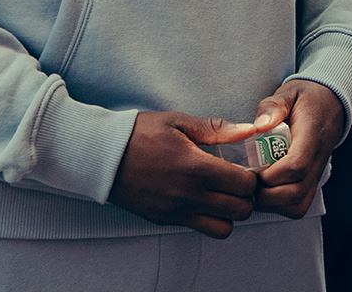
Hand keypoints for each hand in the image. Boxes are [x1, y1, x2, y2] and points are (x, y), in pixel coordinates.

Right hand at [109, 111, 261, 238]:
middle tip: (239, 182)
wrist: (99, 156)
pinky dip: (208, 218)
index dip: (253, 177)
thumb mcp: (178, 122)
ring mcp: (175, 211)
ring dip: (229, 213)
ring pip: (222, 228)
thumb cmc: (139, 134)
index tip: (247, 167)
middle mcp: (188, 195)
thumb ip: (217, 129)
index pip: (245, 185)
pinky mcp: (163, 220)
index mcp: (196, 168)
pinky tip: (203, 198)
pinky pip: (198, 227)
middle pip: (240, 211)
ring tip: (223, 194)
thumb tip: (250, 130)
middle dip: (246, 197)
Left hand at [252, 80, 345, 217]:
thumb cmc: (306, 98)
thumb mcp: (289, 93)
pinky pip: (298, 206)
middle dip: (265, 195)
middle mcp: (318, 159)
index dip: (270, 175)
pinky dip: (279, 206)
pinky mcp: (312, 182)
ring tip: (256, 187)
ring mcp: (317, 173)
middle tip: (249, 181)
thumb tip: (259, 126)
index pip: (296, 166)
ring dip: (271, 204)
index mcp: (312, 136)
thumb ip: (273, 106)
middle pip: (295, 194)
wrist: (333, 102)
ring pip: (297, 206)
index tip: (252, 168)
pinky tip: (266, 190)